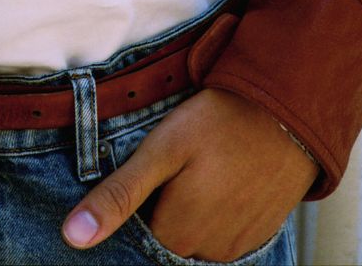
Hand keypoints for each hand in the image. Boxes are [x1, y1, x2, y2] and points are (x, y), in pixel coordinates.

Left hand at [60, 88, 318, 259]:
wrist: (288, 110)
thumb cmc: (218, 123)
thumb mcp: (161, 150)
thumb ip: (118, 195)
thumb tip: (72, 236)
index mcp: (176, 235)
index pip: (138, 229)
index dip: (142, 194)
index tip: (156, 165)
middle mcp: (208, 253)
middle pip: (168, 234)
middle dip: (166, 203)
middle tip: (183, 160)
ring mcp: (239, 247)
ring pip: (197, 235)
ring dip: (194, 207)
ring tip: (206, 164)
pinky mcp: (261, 234)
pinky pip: (226, 233)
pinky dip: (220, 209)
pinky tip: (226, 175)